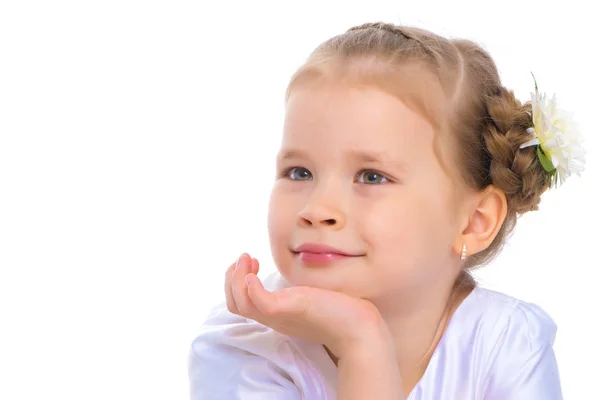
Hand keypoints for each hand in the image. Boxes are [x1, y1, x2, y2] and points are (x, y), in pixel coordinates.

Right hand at [224, 253, 392, 357]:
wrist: (359, 328)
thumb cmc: (341, 311)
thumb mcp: (311, 297)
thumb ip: (299, 291)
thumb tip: (297, 278)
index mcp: (276, 315)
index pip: (241, 303)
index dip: (238, 281)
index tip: (252, 263)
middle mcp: (273, 317)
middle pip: (234, 303)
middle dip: (231, 277)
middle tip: (244, 259)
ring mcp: (278, 315)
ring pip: (238, 303)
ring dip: (236, 277)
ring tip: (247, 258)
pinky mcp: (288, 309)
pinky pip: (257, 301)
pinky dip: (247, 286)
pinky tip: (253, 273)